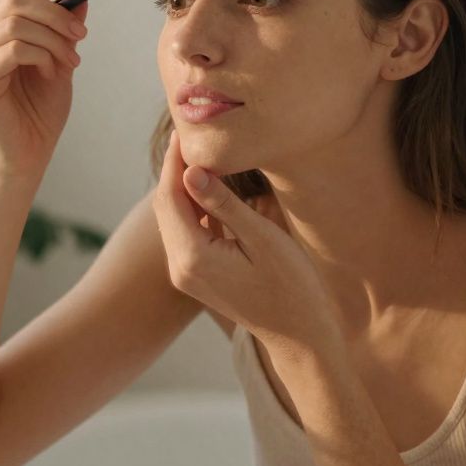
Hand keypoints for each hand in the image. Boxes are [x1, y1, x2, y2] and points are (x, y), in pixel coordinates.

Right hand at [0, 0, 89, 178]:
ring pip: (16, 24)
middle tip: (81, 35)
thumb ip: (65, 30)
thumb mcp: (61, 61)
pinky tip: (51, 74)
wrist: (29, 154)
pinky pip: (14, 48)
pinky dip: (41, 56)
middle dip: (56, 13)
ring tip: (69, 63)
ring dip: (53, 39)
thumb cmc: (41, 111)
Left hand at [151, 130, 335, 352]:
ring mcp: (186, 273)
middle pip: (166, 206)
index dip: (175, 161)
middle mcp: (180, 267)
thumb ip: (224, 205)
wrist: (299, 335)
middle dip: (175, 169)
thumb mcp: (262, 238)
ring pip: (174, 218)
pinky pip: (187, 232)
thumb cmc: (291, 286)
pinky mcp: (196, 274)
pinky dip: (194, 207)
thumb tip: (190, 172)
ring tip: (200, 152)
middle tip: (190, 134)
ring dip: (183, 187)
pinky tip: (209, 185)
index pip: (171, 196)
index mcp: (192, 257)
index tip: (185, 130)